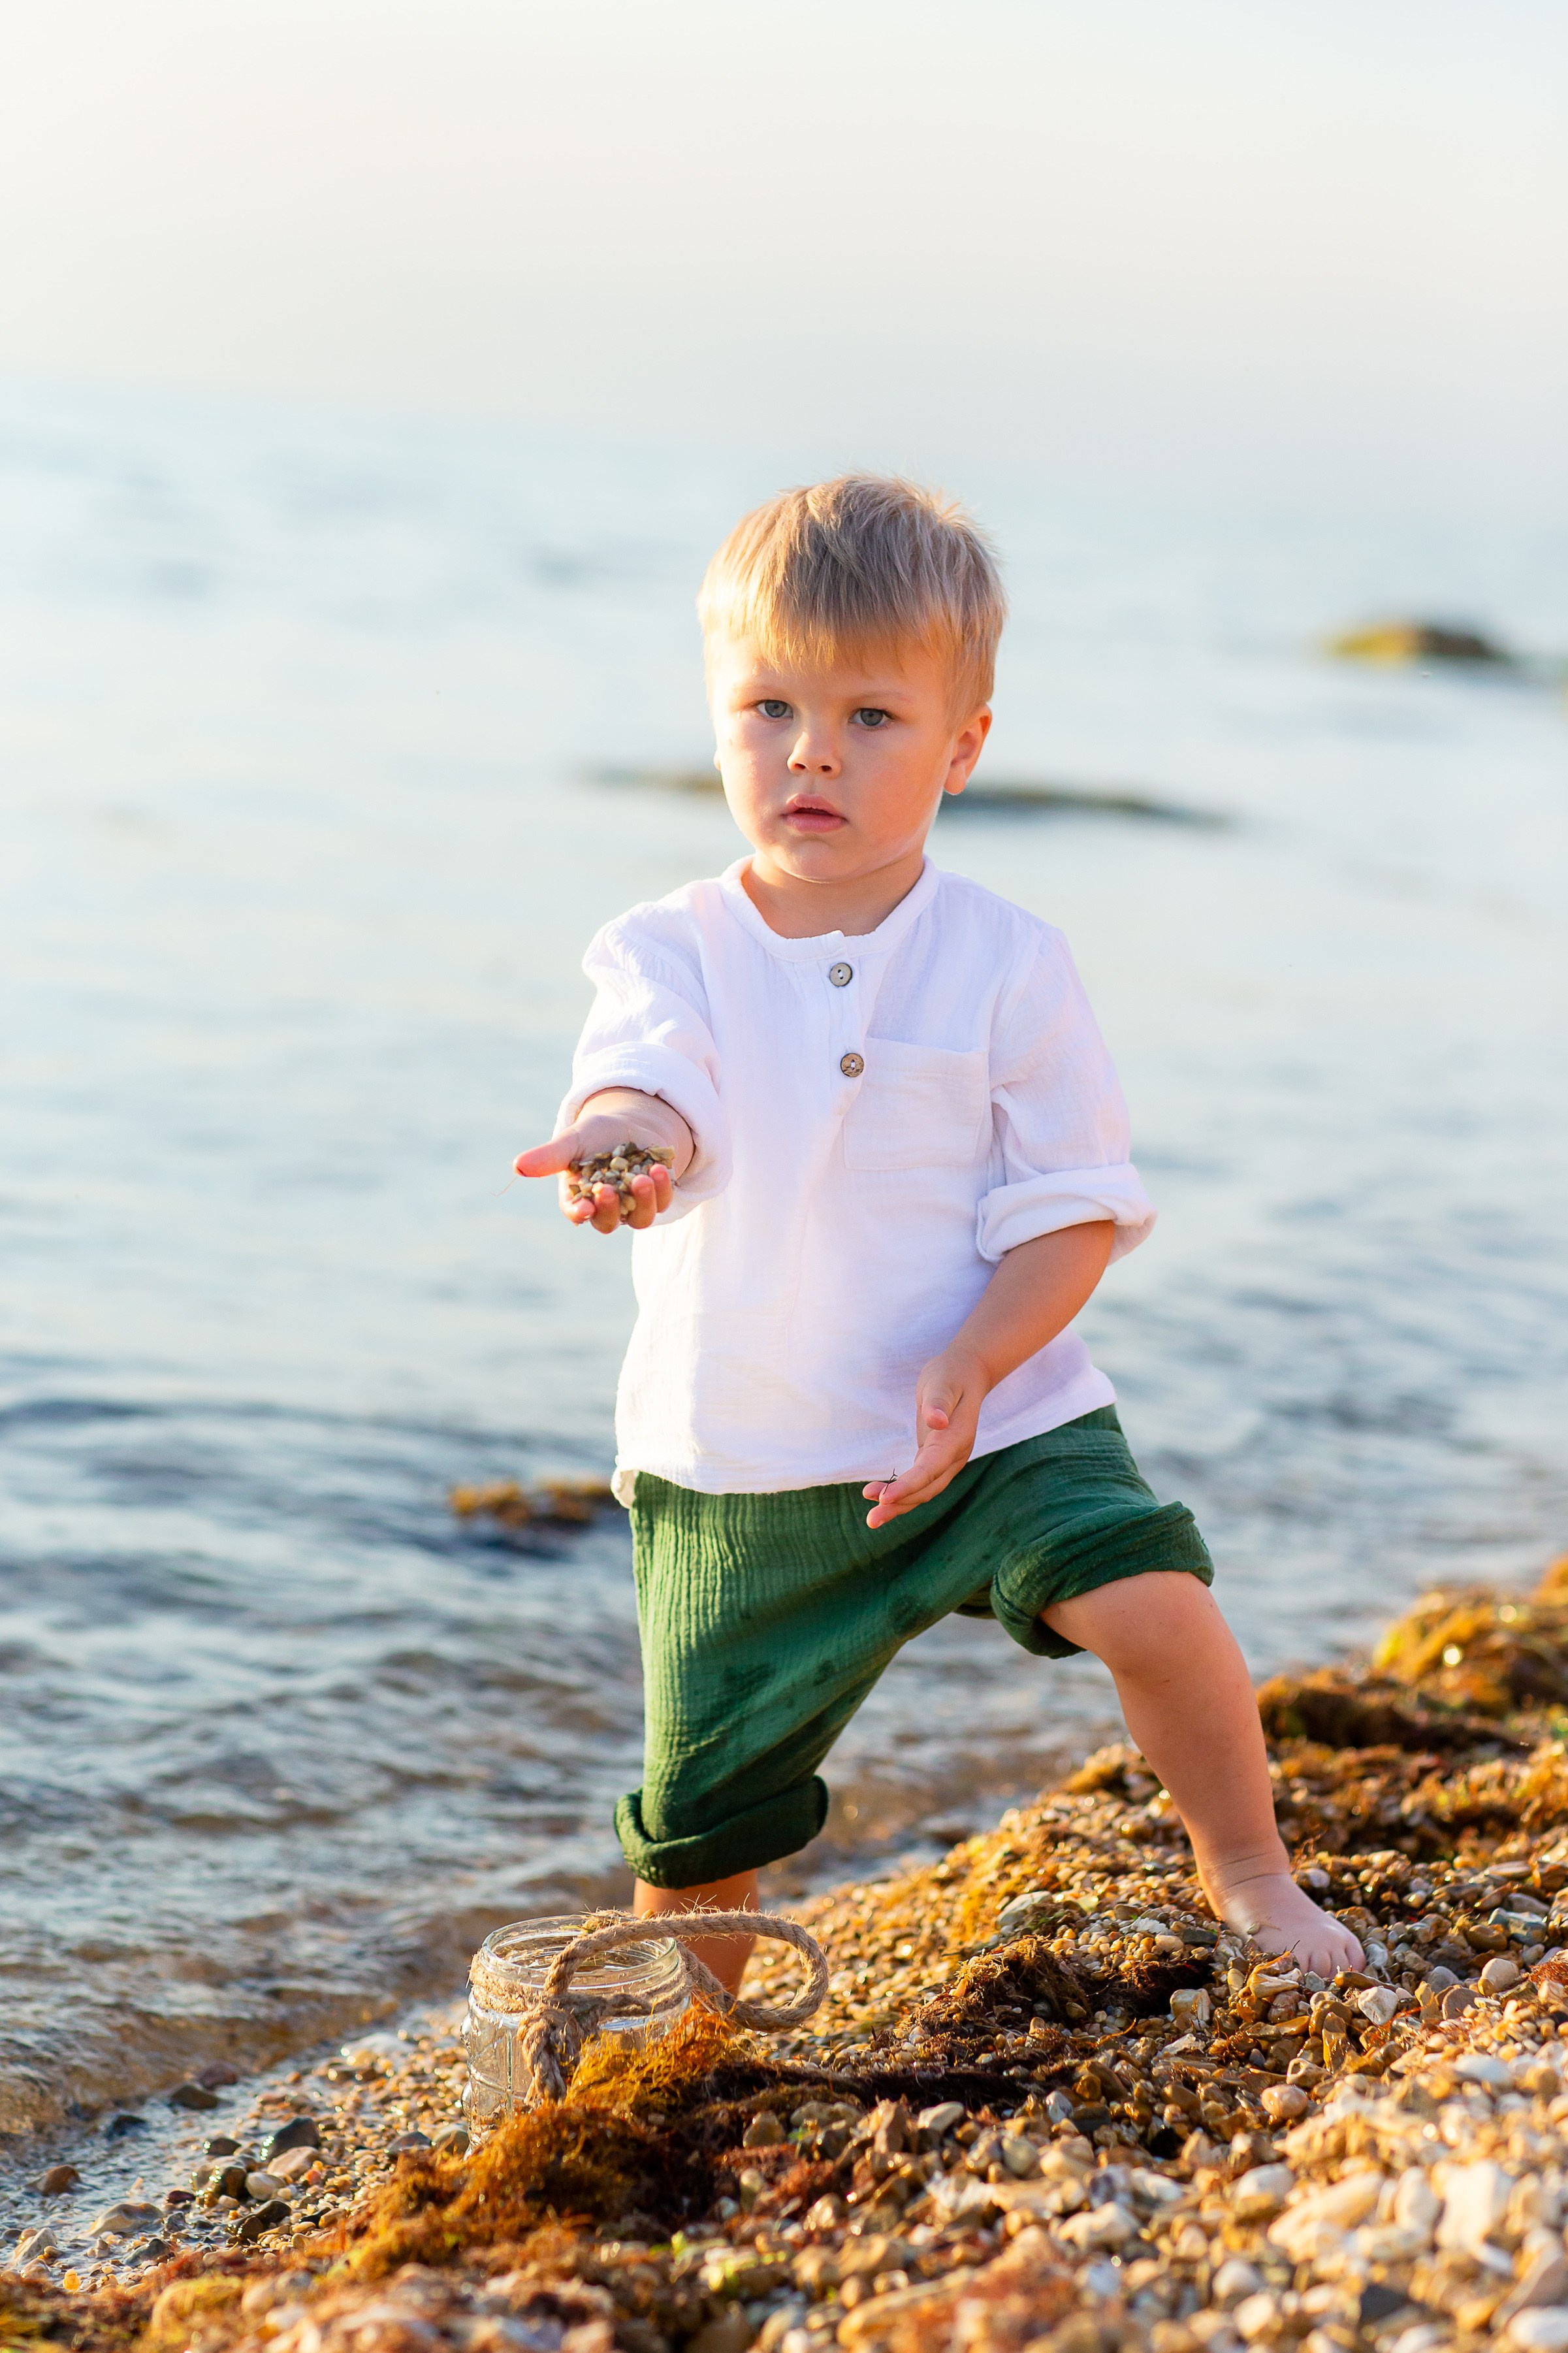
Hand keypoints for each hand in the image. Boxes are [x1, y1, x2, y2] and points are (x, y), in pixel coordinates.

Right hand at [513, 1094, 689, 1234]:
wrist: (630, 1124)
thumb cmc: (594, 1135)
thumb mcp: (572, 1141)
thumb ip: (549, 1156)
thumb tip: (517, 1166)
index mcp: (580, 1198)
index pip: (577, 1213)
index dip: (579, 1213)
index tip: (584, 1208)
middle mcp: (607, 1208)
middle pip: (608, 1221)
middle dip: (610, 1208)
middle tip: (610, 1190)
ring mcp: (634, 1206)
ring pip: (640, 1217)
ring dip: (642, 1200)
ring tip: (643, 1177)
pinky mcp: (658, 1197)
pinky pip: (662, 1200)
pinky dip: (662, 1187)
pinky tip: (659, 1168)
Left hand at [863, 1346, 988, 1527]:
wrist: (967, 1375)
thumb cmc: (950, 1376)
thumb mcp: (942, 1383)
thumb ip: (938, 1402)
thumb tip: (936, 1421)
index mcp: (956, 1439)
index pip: (931, 1468)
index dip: (909, 1485)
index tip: (884, 1497)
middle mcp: (955, 1456)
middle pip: (928, 1488)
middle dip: (899, 1504)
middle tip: (871, 1519)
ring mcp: (948, 1461)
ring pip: (924, 1491)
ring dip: (899, 1505)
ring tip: (872, 1519)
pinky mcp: (937, 1460)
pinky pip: (920, 1483)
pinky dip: (902, 1494)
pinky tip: (881, 1498)